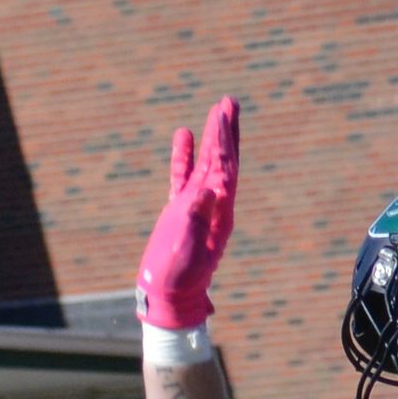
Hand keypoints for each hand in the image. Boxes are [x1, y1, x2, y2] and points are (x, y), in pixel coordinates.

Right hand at [135, 94, 240, 327]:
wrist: (168, 296)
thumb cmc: (178, 277)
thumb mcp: (189, 248)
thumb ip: (198, 219)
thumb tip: (209, 189)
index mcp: (219, 212)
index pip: (225, 169)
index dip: (224, 142)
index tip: (223, 117)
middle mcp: (213, 204)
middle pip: (223, 160)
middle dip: (226, 131)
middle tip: (230, 102)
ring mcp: (196, 206)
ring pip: (206, 163)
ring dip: (211, 136)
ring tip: (216, 109)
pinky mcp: (179, 210)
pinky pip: (183, 177)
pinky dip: (185, 156)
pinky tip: (185, 134)